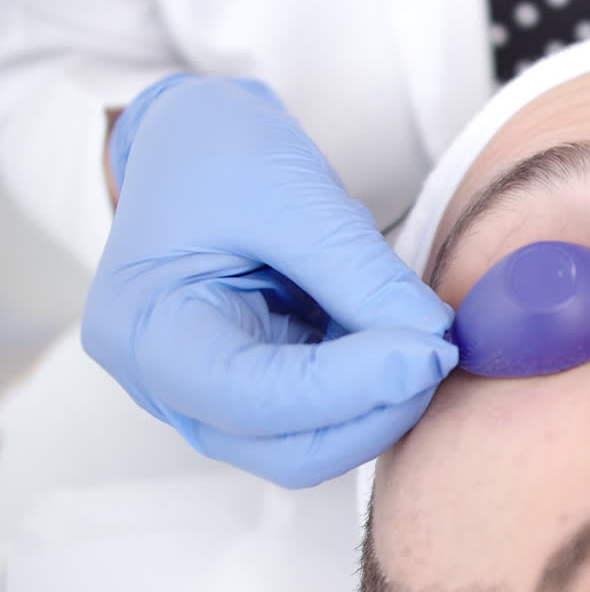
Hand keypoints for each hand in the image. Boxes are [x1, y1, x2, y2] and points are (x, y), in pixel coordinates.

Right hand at [83, 75, 456, 487]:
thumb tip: (435, 340)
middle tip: (440, 354)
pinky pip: (325, 418)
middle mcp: (169, 387)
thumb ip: (364, 276)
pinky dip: (373, 391)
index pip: (254, 397)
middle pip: (287, 449)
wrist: (196, 141)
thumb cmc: (219, 155)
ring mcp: (212, 400)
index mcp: (148, 332)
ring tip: (423, 339)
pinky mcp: (258, 393)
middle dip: (376, 413)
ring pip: (313, 445)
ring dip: (381, 406)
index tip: (431, 351)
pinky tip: (400, 343)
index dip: (352, 386)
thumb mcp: (293, 196)